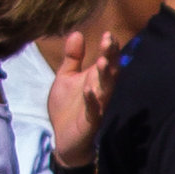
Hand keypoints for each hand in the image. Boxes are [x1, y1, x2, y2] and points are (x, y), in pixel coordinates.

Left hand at [44, 27, 119, 164]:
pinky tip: (90, 91)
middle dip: (110, 57)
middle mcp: (100, 91)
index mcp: (95, 79)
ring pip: (105, 90)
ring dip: (105, 77)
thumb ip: (73, 58)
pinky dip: (92, 101)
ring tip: (103, 62)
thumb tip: (77, 33)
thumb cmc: (67, 109)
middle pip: (110, 72)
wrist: (64, 140)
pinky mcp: (90, 122)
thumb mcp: (66, 78)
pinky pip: (93, 111)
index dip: (108, 48)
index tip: (108, 34)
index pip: (106, 60)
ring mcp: (97, 106)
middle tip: (109, 41)